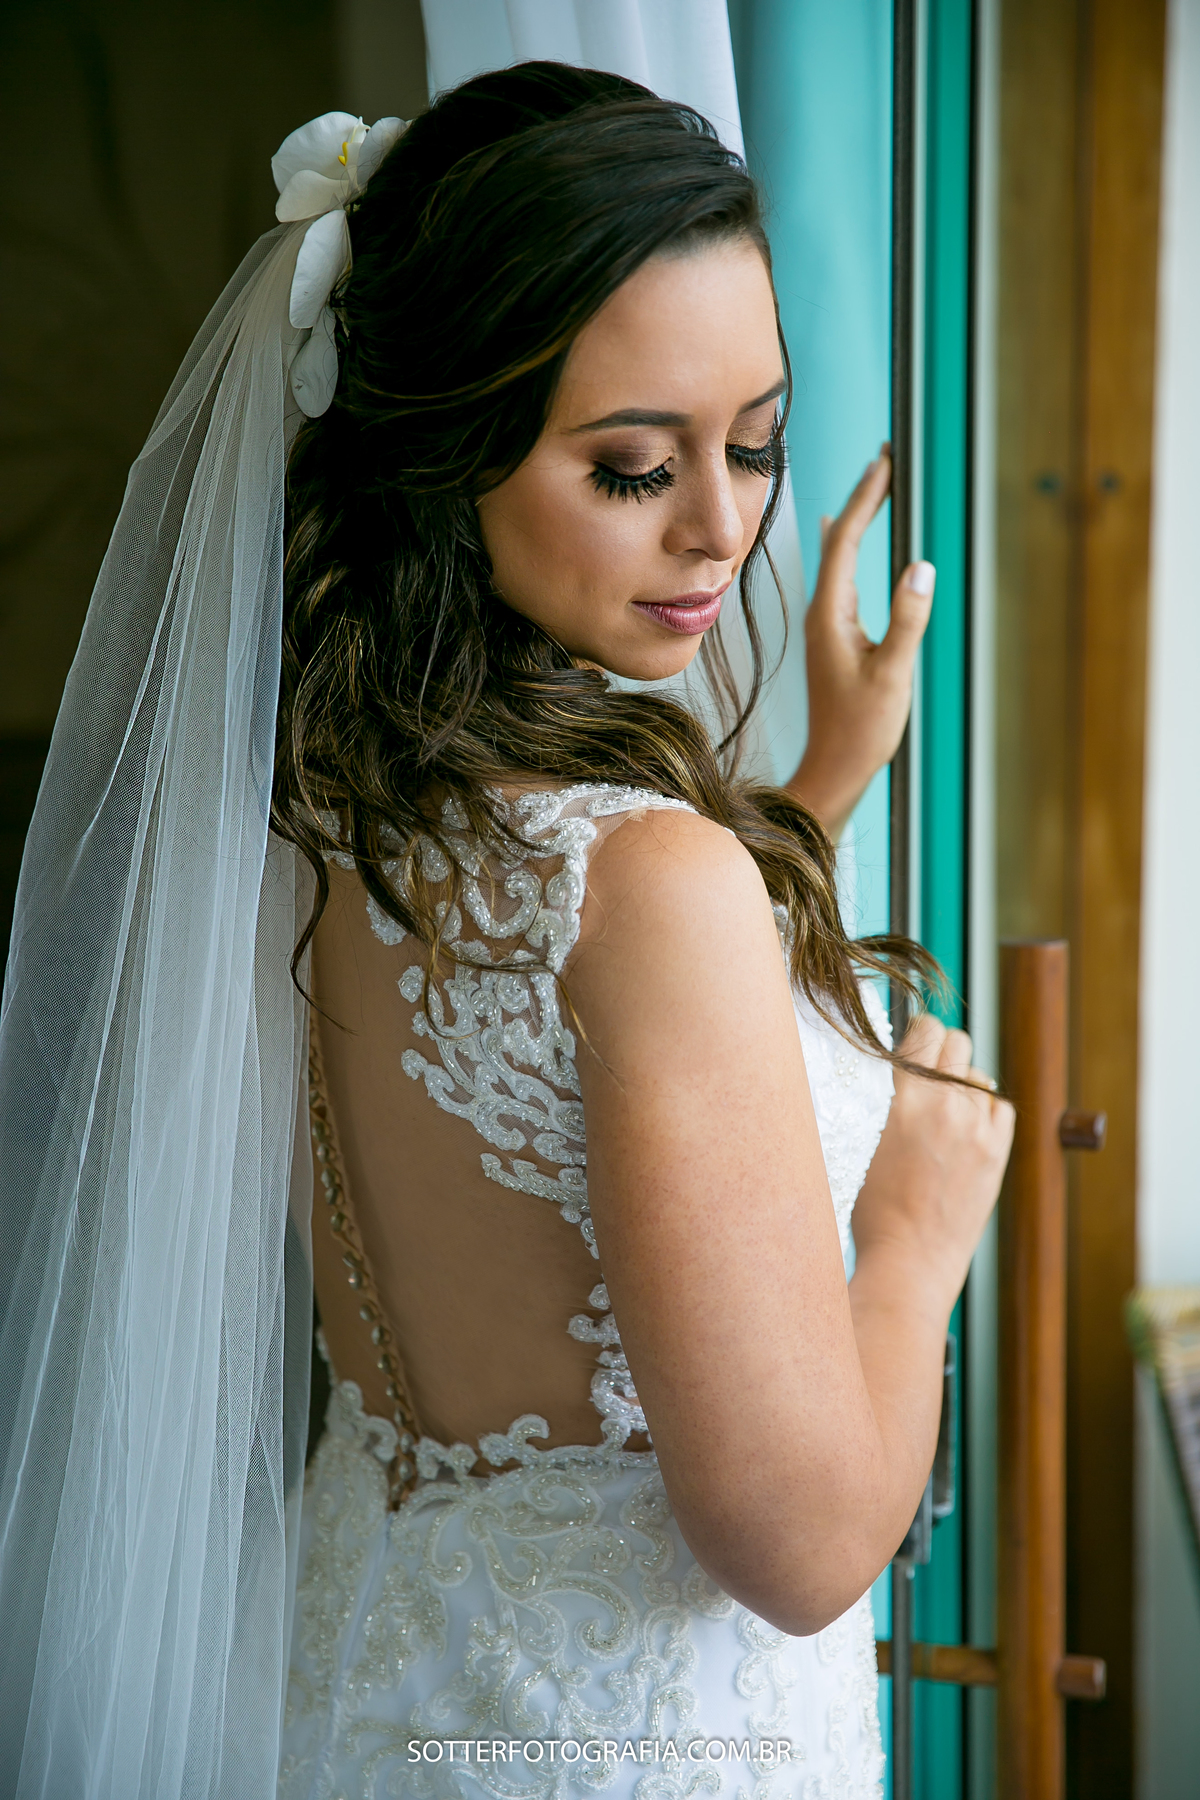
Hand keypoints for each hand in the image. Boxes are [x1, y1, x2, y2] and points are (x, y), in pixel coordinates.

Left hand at [784, 449, 934, 840]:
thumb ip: (908, 620)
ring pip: (838, 557)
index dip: (867, 498)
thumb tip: (920, 567)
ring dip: (856, 518)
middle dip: (862, 498)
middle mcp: (822, 613)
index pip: (848, 541)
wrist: (833, 769)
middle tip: (884, 459)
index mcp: (832, 615)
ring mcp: (825, 625)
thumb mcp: (892, 673)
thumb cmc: (861, 729)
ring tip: (871, 485)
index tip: (885, 462)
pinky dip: (847, 547)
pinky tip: (841, 539)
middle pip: (840, 541)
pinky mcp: (833, 638)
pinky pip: (839, 576)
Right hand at [851, 1015, 1013, 1308]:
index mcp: (900, 1099)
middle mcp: (942, 1105)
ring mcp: (975, 1128)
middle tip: (927, 1079)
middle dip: (941, 1053)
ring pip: (978, 1074)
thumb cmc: (871, 1207)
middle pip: (957, 1041)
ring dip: (962, 1085)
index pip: (925, 1029)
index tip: (913, 1049)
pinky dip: (985, 1110)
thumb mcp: (857, 1139)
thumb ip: (876, 1095)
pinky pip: (999, 1105)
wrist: (909, 1260)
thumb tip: (889, 1061)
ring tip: (943, 1116)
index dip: (918, 1035)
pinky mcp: (997, 1151)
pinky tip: (965, 1131)